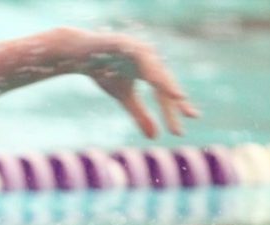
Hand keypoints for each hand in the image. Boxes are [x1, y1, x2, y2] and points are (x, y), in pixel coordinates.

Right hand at [61, 29, 198, 137]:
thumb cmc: (103, 72)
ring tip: (178, 97)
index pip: (165, 94)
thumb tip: (155, 137)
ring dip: (168, 83)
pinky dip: (149, 67)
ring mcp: (139, 49)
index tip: (179, 132)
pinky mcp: (126, 43)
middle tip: (189, 117)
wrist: (79, 54)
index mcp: (151, 72)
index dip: (174, 112)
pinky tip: (155, 79)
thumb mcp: (123, 97)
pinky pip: (141, 56)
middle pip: (166, 82)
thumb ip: (140, 114)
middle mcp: (150, 59)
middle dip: (176, 100)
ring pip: (157, 68)